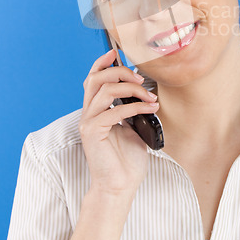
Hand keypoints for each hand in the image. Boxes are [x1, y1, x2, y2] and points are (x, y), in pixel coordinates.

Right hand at [79, 49, 158, 195]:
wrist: (120, 186)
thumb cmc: (127, 158)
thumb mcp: (132, 125)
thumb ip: (131, 107)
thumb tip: (143, 90)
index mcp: (96, 109)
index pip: (93, 78)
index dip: (102, 62)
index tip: (116, 52)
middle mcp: (88, 113)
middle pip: (97, 78)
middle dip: (121, 72)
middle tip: (141, 79)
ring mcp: (88, 122)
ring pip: (105, 90)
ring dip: (132, 89)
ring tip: (151, 98)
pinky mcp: (92, 132)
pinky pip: (114, 111)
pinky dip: (135, 107)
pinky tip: (150, 109)